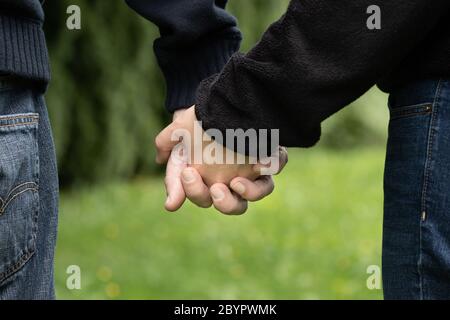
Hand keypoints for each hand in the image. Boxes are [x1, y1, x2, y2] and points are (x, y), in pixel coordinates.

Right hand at [157, 106, 287, 213]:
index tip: (188, 172)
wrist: (211, 102)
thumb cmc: (193, 127)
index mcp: (211, 184)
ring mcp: (254, 168)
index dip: (195, 191)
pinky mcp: (268, 152)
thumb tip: (171, 205)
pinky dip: (273, 164)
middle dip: (224, 203)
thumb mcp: (178, 143)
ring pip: (260, 191)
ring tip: (238, 182)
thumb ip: (173, 174)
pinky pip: (276, 163)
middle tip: (216, 189)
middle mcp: (234, 181)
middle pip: (234, 205)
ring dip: (250, 192)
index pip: (204, 198)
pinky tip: (263, 160)